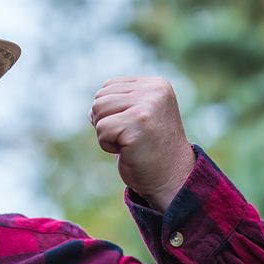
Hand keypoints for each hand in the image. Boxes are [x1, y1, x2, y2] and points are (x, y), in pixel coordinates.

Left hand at [89, 76, 194, 211]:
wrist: (171, 179)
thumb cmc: (149, 150)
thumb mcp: (138, 117)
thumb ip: (119, 104)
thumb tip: (91, 109)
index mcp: (156, 85)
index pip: (108, 86)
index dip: (111, 111)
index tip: (134, 127)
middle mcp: (154, 91)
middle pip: (100, 98)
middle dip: (106, 121)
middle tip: (131, 137)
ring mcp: (148, 105)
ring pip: (97, 110)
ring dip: (106, 133)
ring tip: (130, 142)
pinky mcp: (138, 123)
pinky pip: (102, 130)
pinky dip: (108, 145)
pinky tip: (129, 150)